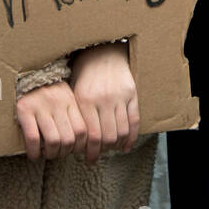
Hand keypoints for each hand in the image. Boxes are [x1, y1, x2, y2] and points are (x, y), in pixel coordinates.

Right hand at [15, 81, 87, 161]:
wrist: (24, 76)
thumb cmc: (47, 93)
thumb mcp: (65, 98)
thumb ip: (73, 116)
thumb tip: (82, 145)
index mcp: (70, 99)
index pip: (82, 131)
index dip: (79, 147)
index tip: (72, 151)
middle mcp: (57, 101)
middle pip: (69, 139)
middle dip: (64, 152)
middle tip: (58, 153)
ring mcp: (41, 105)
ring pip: (53, 141)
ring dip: (51, 154)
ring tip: (47, 154)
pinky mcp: (24, 109)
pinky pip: (33, 138)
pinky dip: (34, 151)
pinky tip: (34, 155)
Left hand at [69, 44, 139, 165]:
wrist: (102, 50)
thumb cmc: (84, 72)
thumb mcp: (74, 90)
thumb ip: (76, 114)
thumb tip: (75, 141)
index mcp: (85, 100)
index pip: (92, 136)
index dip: (91, 152)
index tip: (89, 159)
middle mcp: (103, 99)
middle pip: (108, 137)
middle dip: (103, 151)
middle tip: (99, 156)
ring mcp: (119, 97)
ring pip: (122, 131)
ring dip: (117, 145)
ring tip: (111, 149)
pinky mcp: (132, 94)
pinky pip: (135, 121)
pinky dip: (131, 137)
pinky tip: (126, 145)